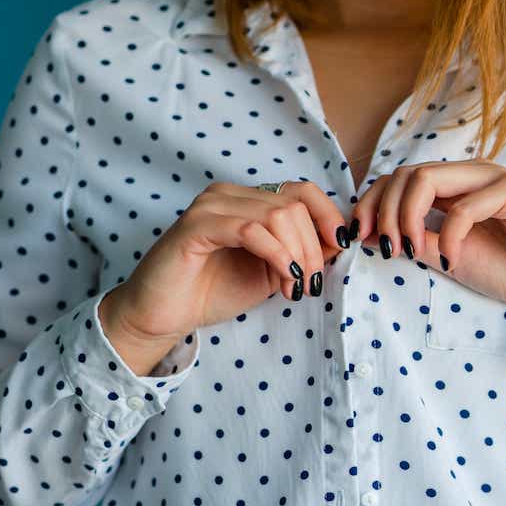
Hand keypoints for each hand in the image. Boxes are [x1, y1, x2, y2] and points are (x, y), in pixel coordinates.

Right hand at [99, 180, 350, 373]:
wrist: (164, 315)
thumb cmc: (214, 292)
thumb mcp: (273, 271)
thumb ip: (302, 252)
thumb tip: (341, 239)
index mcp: (248, 200)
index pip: (302, 190)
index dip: (328, 217)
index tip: (341, 249)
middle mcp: (229, 194)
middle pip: (294, 205)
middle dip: (313, 249)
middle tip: (309, 284)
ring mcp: (211, 206)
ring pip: (277, 215)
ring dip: (297, 255)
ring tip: (294, 287)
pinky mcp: (196, 226)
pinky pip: (251, 230)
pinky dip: (276, 254)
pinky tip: (283, 278)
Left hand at [346, 161, 505, 312]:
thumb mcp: (446, 256)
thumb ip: (414, 239)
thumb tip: (368, 233)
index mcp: (454, 186)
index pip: (398, 178)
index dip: (371, 203)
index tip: (359, 238)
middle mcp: (470, 175)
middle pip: (406, 174)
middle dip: (384, 212)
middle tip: (388, 250)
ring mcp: (492, 179)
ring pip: (426, 178)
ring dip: (407, 217)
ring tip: (410, 251)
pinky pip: (465, 206)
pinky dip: (449, 236)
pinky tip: (450, 261)